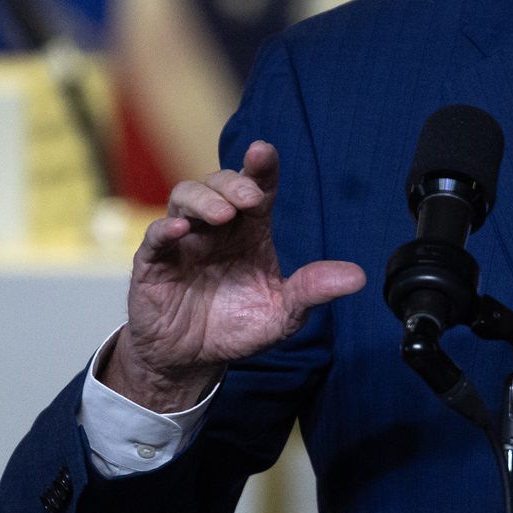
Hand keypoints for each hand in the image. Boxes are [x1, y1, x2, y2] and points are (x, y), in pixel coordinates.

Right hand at [104, 140, 365, 410]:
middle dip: (235, 183)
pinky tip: (179, 231)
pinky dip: (164, 229)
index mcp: (250, 231)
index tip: (263, 151)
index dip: (260, 167)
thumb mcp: (283, 313)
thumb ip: (313, 290)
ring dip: (203, 199)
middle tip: (250, 200)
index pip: (257, 187)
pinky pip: (154, 237)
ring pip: (185, 197)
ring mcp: (184, 242)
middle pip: (221, 184)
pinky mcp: (154, 264)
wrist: (192, 360)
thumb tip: (357, 277)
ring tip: (222, 215)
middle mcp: (217, 228)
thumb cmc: (237, 327)